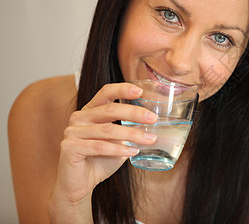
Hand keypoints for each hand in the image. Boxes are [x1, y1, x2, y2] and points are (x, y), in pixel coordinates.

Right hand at [49, 83, 156, 218]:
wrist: (79, 185)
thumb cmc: (100, 160)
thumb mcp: (118, 142)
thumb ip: (129, 130)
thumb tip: (153, 124)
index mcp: (90, 111)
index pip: (105, 93)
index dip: (122, 89)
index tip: (140, 91)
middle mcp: (79, 118)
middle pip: (109, 110)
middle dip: (134, 113)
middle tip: (153, 119)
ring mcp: (72, 132)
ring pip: (107, 130)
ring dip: (131, 135)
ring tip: (149, 140)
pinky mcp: (69, 148)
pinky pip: (98, 146)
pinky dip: (118, 149)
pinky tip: (133, 152)